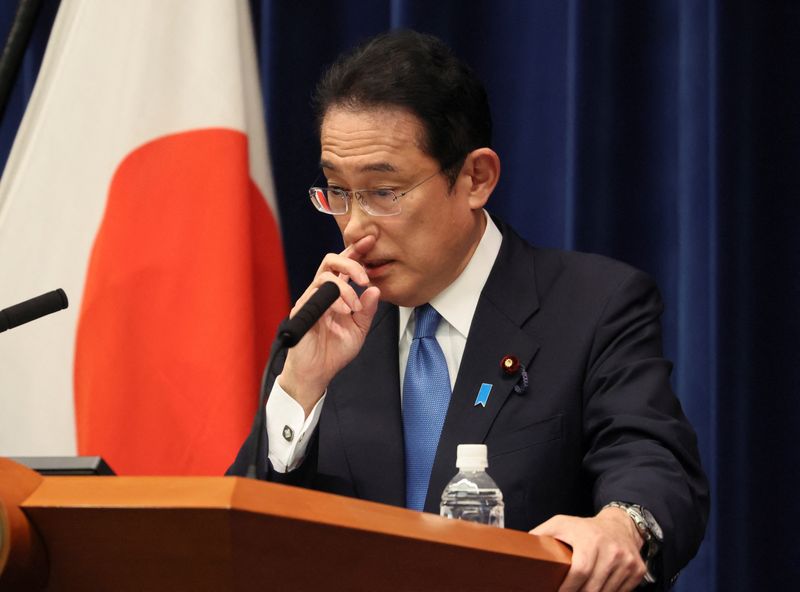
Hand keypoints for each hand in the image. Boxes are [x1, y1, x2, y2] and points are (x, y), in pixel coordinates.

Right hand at [279, 236, 380, 413]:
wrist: (316, 373)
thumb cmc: (333, 352)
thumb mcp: (359, 330)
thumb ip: (367, 310)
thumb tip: (375, 289)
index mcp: (337, 294)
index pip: (345, 265)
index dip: (357, 250)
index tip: (372, 240)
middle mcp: (322, 293)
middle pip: (331, 260)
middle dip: (350, 262)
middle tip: (364, 276)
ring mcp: (310, 300)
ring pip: (325, 277)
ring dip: (345, 288)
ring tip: (354, 306)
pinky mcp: (302, 311)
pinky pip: (316, 296)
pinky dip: (335, 301)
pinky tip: (345, 312)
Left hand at [530, 507, 646, 591]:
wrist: (619, 525)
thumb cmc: (584, 527)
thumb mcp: (560, 524)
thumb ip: (540, 536)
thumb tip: (520, 547)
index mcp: (590, 540)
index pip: (580, 571)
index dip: (568, 589)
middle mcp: (612, 551)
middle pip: (593, 588)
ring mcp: (627, 562)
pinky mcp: (637, 571)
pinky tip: (596, 590)